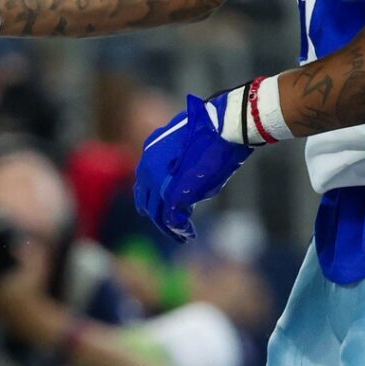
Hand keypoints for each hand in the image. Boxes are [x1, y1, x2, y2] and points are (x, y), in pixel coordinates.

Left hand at [133, 95, 252, 242]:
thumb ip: (180, 167)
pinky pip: (170, 218)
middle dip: (158, 217)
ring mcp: (157, 181)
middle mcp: (147, 167)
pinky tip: (189, 234)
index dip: (151, 199)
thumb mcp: (189, 149)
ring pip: (157, 213)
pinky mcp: (171, 193)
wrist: (220, 128)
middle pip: (147, 201)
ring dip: (168, 228)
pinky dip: (179, 229)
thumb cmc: (213, 133)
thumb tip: (186, 184)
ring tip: (182, 237)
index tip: (161, 211)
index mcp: (150, 153)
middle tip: (171, 229)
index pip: (144, 184)